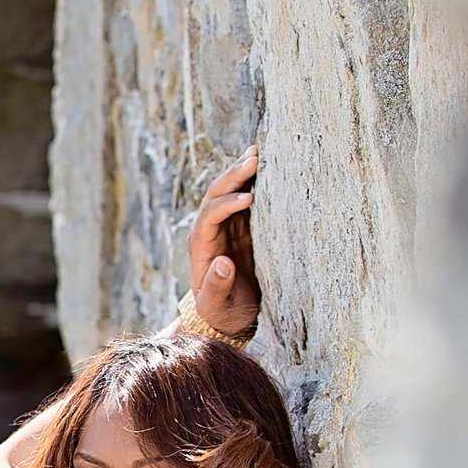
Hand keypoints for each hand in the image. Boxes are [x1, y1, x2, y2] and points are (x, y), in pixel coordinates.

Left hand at [185, 145, 260, 341]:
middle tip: (255, 157)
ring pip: (229, 190)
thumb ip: (217, 287)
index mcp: (200, 247)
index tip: (249, 198)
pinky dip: (253, 180)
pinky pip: (245, 197)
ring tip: (260, 151)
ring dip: (242, 170)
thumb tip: (223, 264)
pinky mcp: (240, 226)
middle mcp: (209, 230)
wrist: (227, 315)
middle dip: (233, 175)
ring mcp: (225, 225)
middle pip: (216, 194)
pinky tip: (267, 164)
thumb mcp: (218, 307)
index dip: (227, 205)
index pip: (209, 217)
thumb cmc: (223, 313)